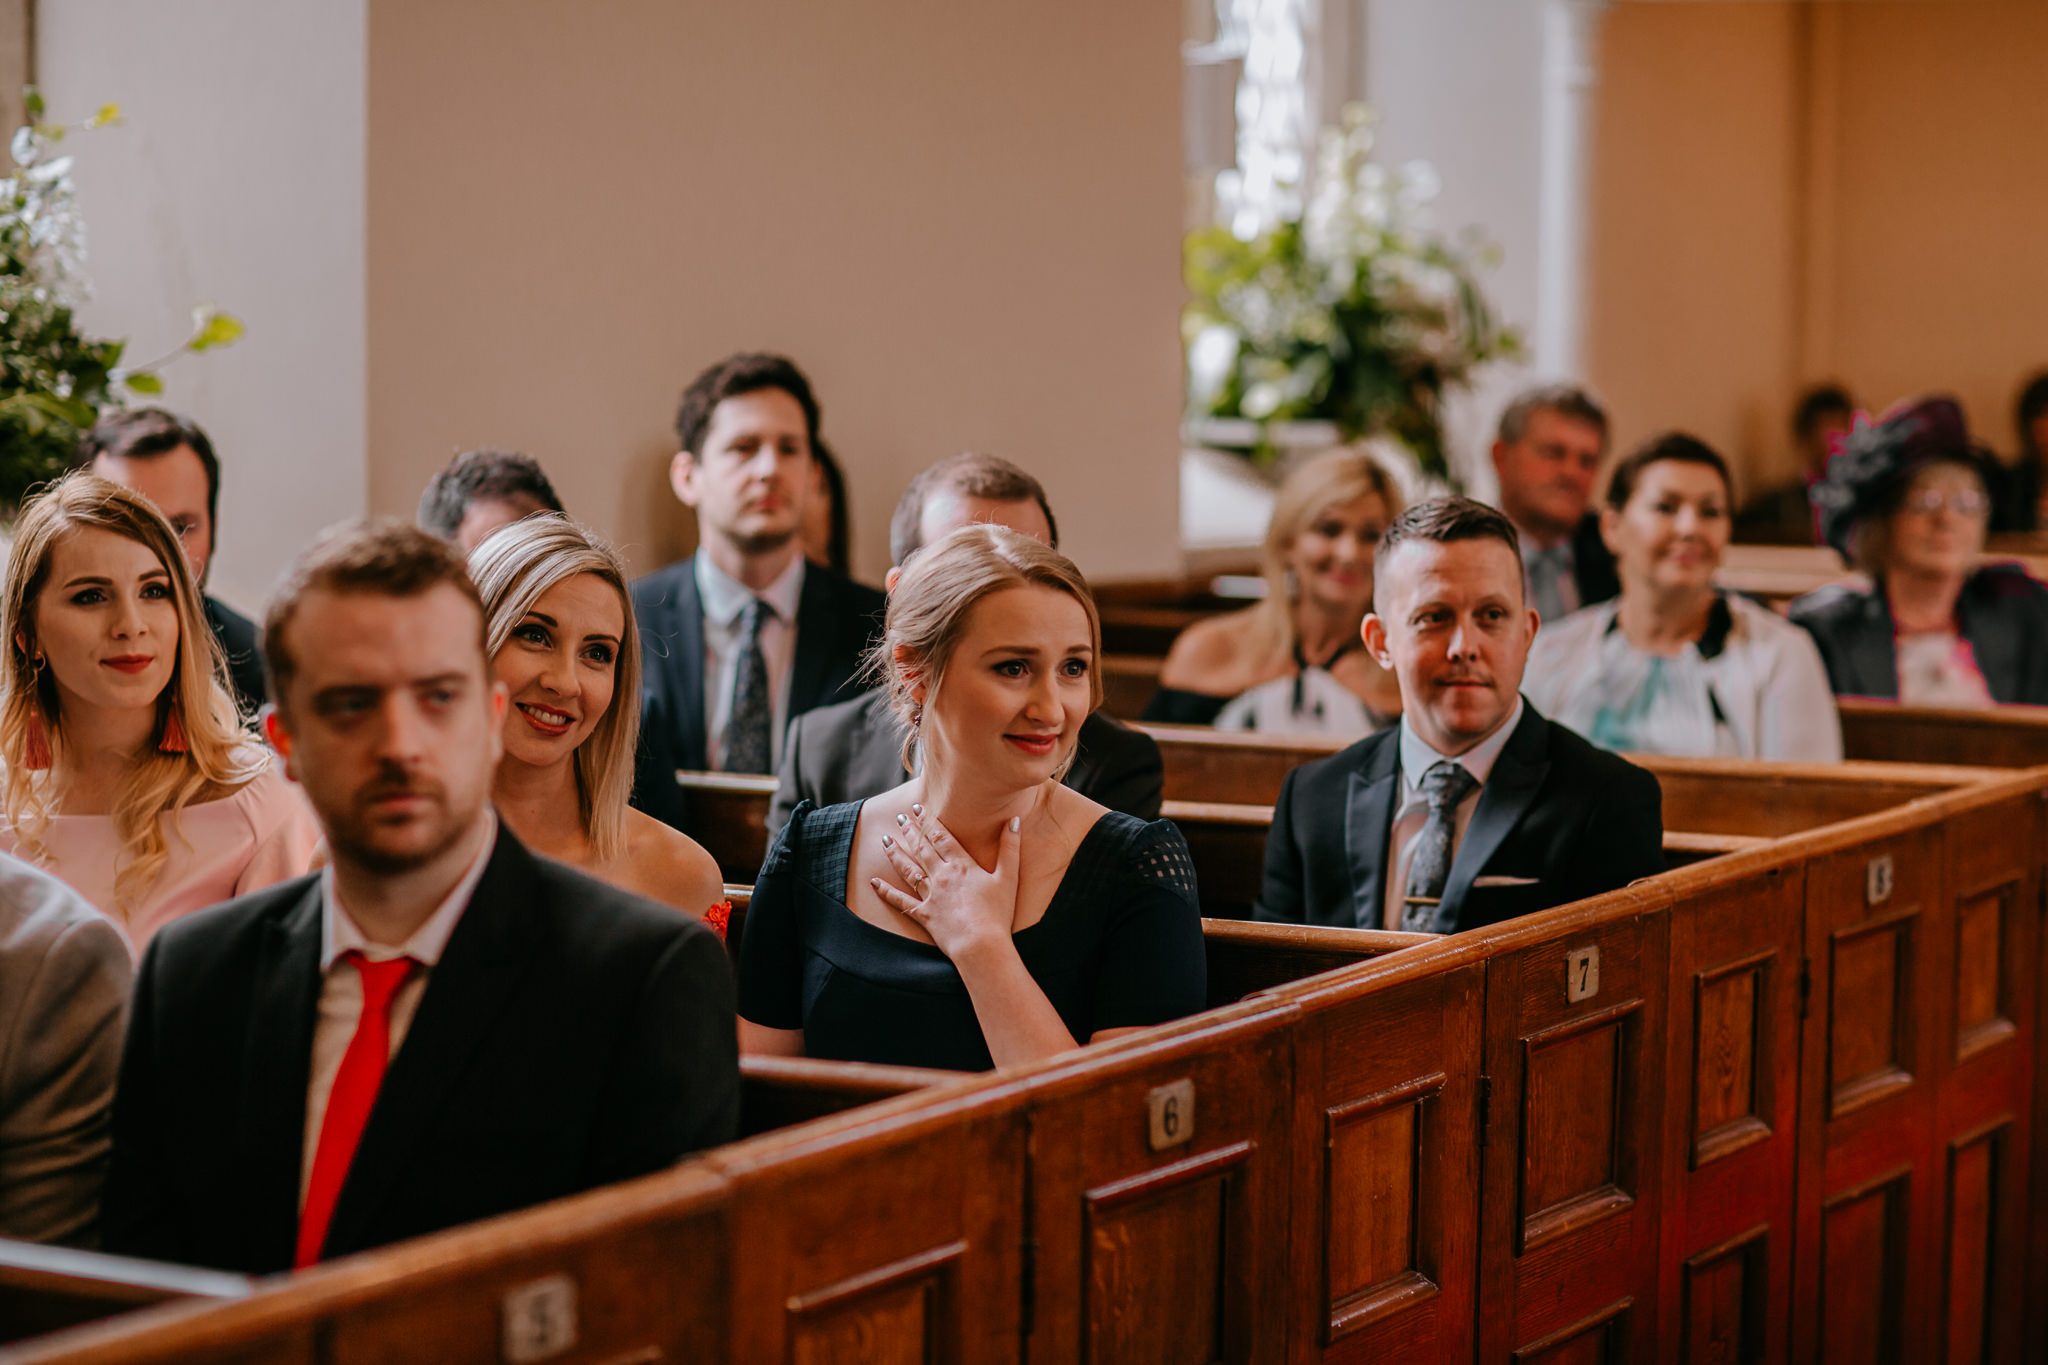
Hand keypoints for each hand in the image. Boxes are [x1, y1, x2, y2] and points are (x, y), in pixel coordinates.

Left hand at [872, 805, 1020, 962]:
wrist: (981, 944)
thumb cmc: (998, 912)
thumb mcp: (1009, 877)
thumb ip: (1010, 848)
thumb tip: (1014, 820)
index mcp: (962, 865)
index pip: (942, 837)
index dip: (929, 821)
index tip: (917, 808)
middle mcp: (942, 876)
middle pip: (922, 848)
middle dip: (910, 831)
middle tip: (899, 817)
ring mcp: (930, 895)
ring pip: (908, 869)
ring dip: (896, 853)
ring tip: (885, 840)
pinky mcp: (924, 914)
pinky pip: (901, 901)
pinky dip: (886, 891)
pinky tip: (873, 882)